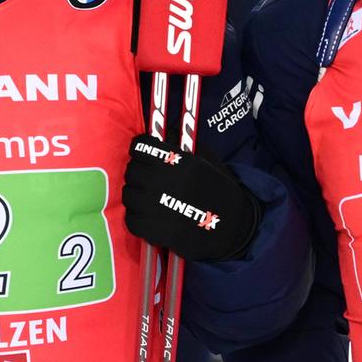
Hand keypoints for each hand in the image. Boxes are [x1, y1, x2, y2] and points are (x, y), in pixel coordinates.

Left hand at [122, 135, 258, 260]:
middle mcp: (158, 180)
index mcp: (172, 160)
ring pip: (128, 194)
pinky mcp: (151, 229)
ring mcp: (152, 205)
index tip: (143, 156)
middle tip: (149, 181)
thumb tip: (161, 132)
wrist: (233, 224)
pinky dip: (137, 217)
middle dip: (139, 174)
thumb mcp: (203, 160)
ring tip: (150, 200)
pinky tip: (150, 217)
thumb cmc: (219, 190)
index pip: (140, 146)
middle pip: (132, 171)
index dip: (141, 150)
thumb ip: (179, 146)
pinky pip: (131, 219)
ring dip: (137, 196)